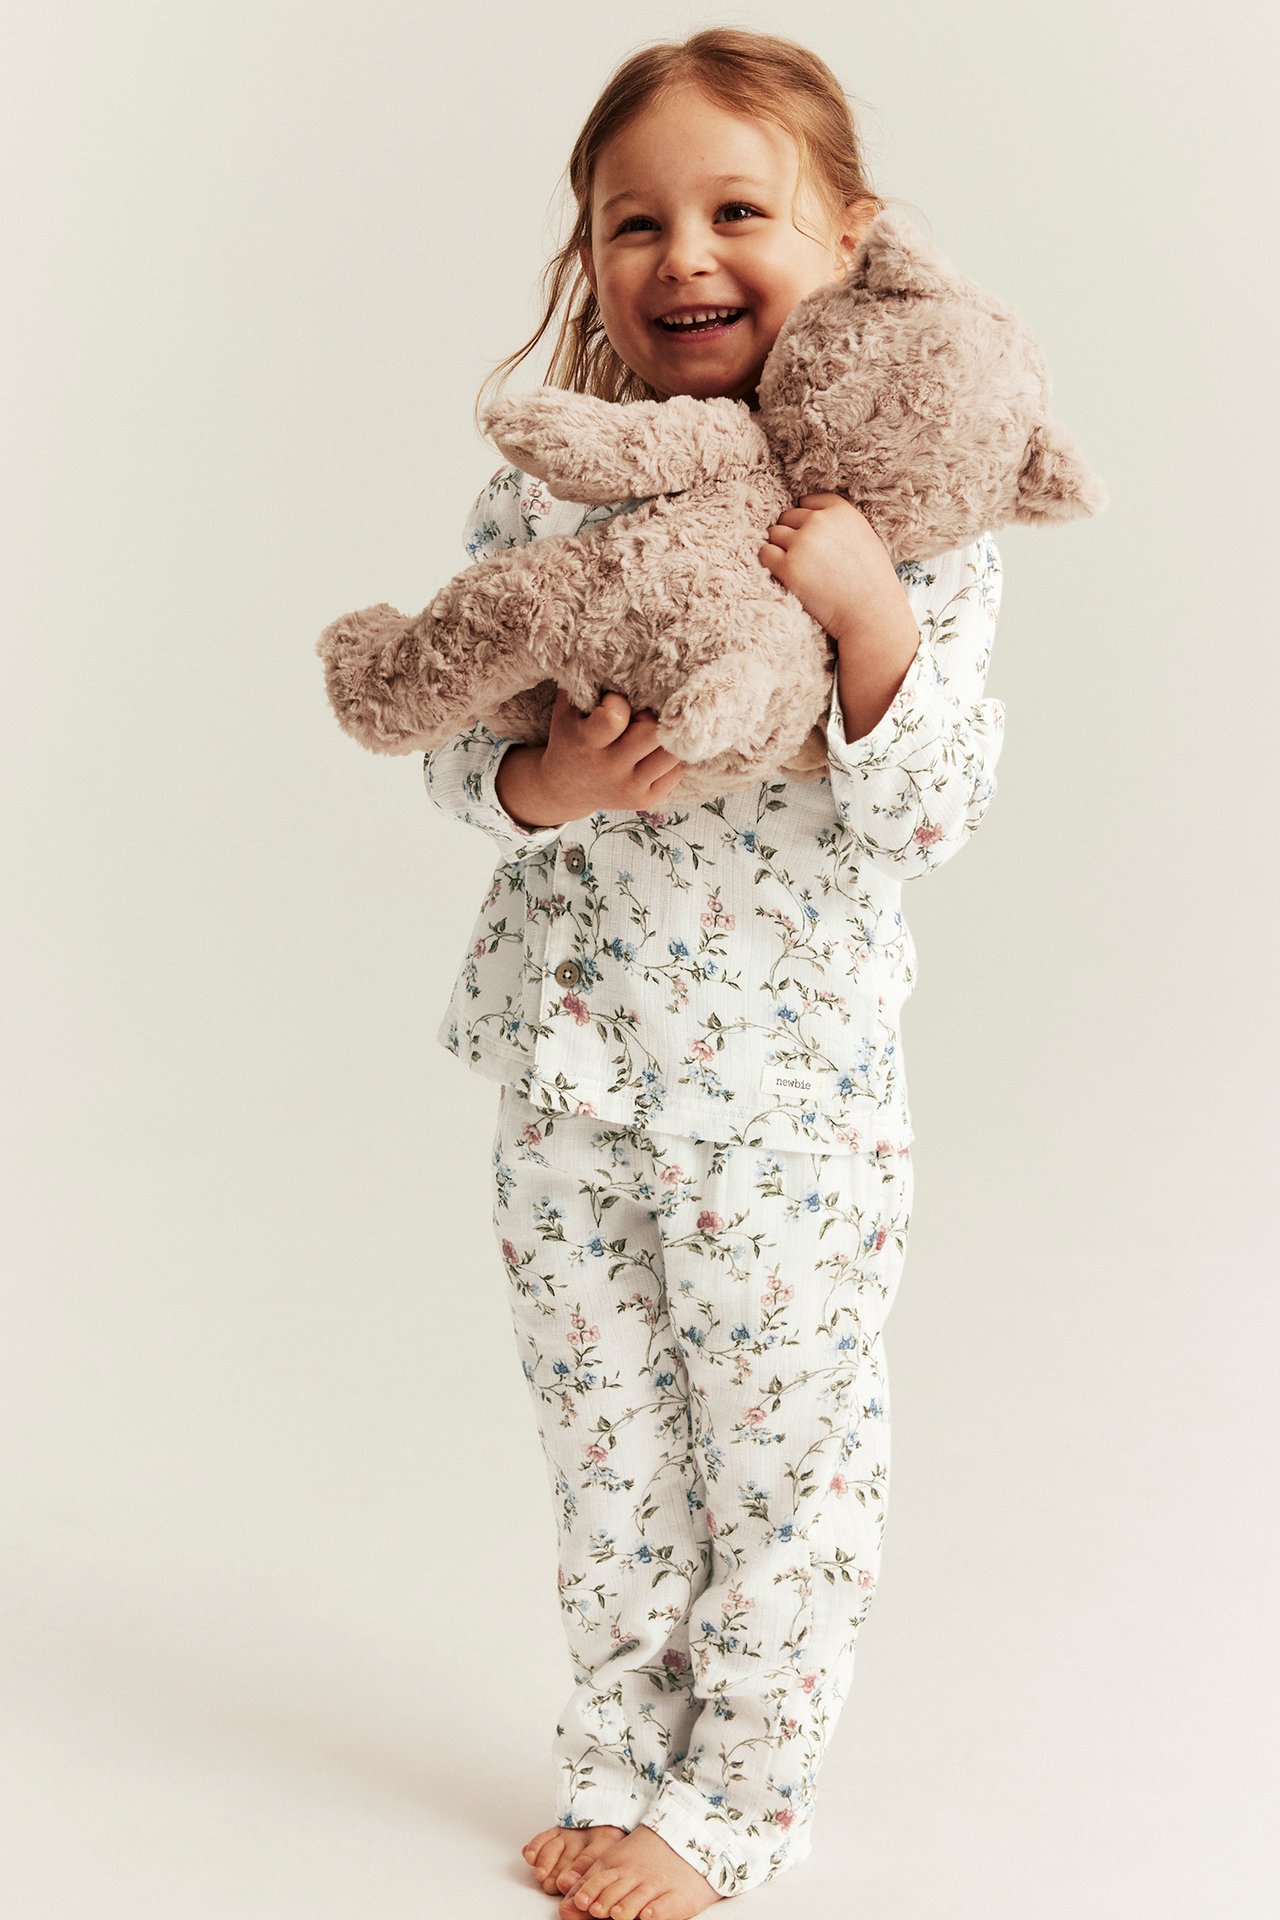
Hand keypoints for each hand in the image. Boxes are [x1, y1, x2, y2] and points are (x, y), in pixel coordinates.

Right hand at [508, 687, 685, 824]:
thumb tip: (621, 651)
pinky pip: (676, 770)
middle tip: (641, 715)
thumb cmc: (571, 736)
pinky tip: (653, 751)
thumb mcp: (568, 709)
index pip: (616, 717)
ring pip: (671, 752)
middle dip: (649, 718)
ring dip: (665, 737)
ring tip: (650, 732)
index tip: (615, 701)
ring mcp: (629, 788)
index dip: (621, 702)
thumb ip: (587, 683)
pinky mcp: (646, 800)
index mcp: (584, 742)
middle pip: (652, 733)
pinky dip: (669, 756)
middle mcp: (608, 769)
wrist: (566, 787)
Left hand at [758, 492, 909, 644]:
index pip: (807, 501)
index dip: (805, 520)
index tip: (811, 537)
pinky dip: (769, 562)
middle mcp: (819, 522)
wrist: (871, 613)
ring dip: (780, 549)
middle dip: (792, 535)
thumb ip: (839, 524)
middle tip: (804, 558)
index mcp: (840, 510)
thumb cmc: (871, 581)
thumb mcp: (864, 536)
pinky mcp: (788, 567)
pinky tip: (783, 574)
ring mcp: (802, 543)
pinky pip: (764, 553)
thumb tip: (811, 518)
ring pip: (774, 534)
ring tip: (797, 568)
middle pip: (787, 517)